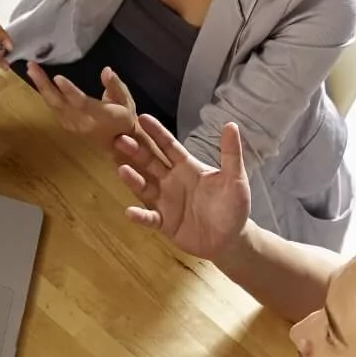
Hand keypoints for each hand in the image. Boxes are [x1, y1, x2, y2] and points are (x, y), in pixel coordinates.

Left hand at [27, 64, 139, 153]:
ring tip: (32, 70)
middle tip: (32, 67)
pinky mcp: (67, 125)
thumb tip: (106, 70)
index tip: (57, 77)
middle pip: (59, 103)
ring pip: (53, 106)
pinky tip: (38, 81)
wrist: (119, 142)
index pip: (81, 102)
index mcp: (100, 115)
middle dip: (44, 84)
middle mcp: (82, 121)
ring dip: (41, 88)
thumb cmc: (124, 118)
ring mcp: (72, 125)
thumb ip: (116, 85)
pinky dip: (45, 94)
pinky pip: (53, 109)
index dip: (69, 90)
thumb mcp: (127, 100)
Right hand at [114, 117, 250, 260]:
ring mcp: (165, 202)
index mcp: (187, 167)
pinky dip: (140, 215)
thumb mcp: (235, 178)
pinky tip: (130, 211)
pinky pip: (149, 218)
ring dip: (133, 179)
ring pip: (145, 187)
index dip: (156, 133)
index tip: (142, 118)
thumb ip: (230, 153)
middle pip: (150, 163)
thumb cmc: (233, 206)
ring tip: (121, 170)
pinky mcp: (163, 223)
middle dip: (136, 151)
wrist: (230, 238)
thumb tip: (231, 124)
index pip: (169, 146)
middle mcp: (171, 181)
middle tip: (120, 139)